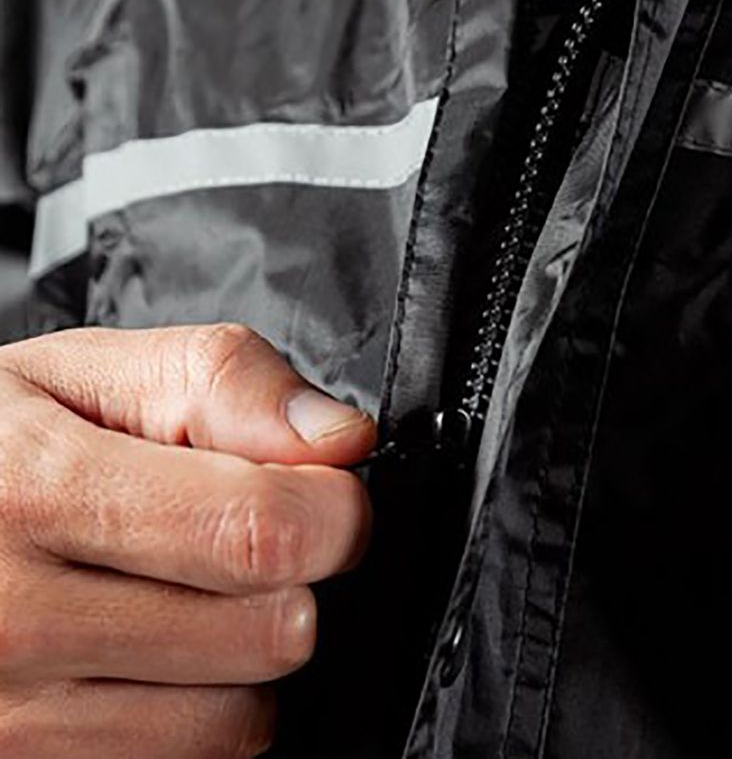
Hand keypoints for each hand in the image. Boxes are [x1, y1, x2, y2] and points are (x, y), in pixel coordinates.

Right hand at [0, 325, 375, 757]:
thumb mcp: (92, 372)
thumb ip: (225, 383)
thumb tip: (339, 437)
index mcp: (39, 490)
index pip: (262, 532)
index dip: (330, 510)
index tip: (325, 496)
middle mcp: (14, 621)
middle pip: (271, 632)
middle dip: (291, 577)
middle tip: (239, 536)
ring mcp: (14, 718)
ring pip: (240, 717)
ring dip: (244, 651)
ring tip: (181, 589)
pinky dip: (198, 706)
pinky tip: (150, 646)